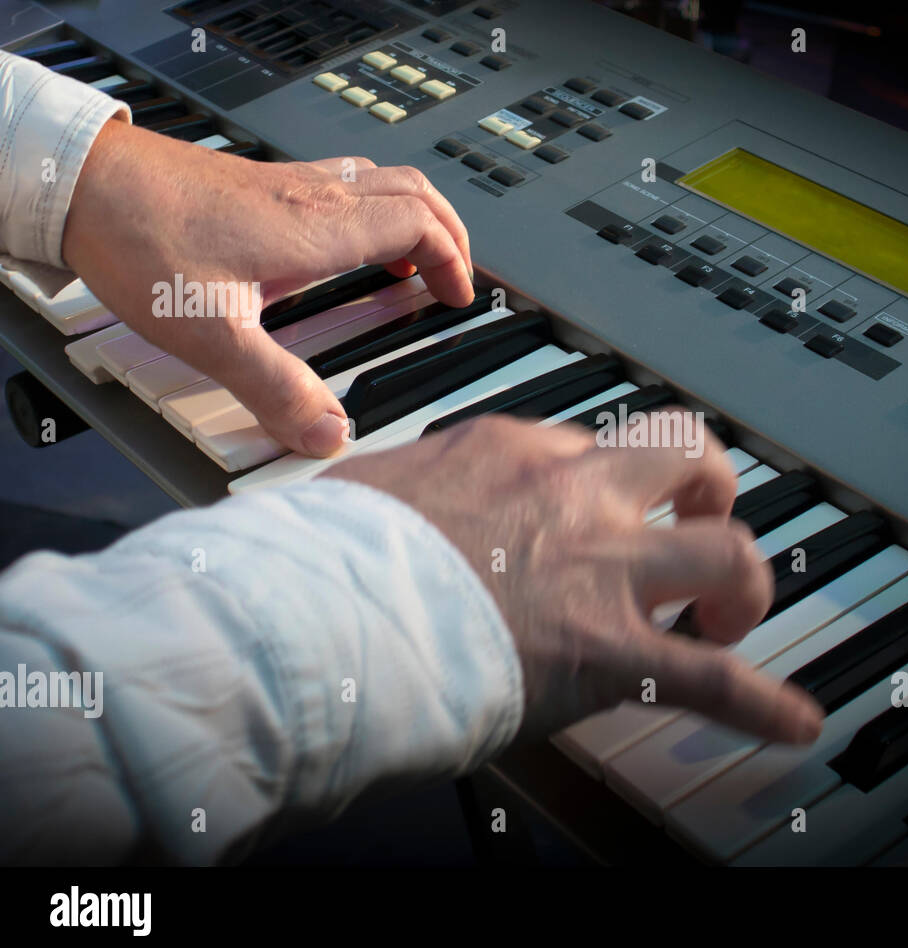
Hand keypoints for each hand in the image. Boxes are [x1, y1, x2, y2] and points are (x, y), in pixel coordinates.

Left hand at [62, 119, 473, 456]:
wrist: (79, 180)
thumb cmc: (139, 237)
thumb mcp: (212, 334)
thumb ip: (276, 389)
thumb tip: (329, 433)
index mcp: (319, 227)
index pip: (420, 225)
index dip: (452, 261)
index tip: (455, 297)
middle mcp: (313, 196)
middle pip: (414, 192)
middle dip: (447, 234)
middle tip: (451, 274)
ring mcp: (287, 182)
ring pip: (381, 181)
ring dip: (411, 218)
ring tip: (412, 258)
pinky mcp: (260, 182)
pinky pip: (342, 184)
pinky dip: (369, 211)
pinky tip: (340, 242)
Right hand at [326, 414, 824, 742]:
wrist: (314, 621)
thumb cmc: (322, 563)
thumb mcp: (368, 490)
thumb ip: (409, 490)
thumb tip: (396, 504)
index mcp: (509, 451)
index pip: (591, 447)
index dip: (608, 484)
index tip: (599, 512)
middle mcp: (574, 496)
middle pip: (684, 455)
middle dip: (706, 488)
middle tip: (695, 526)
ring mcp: (604, 571)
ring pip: (726, 552)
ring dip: (742, 587)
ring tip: (725, 621)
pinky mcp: (612, 655)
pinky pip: (715, 681)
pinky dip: (764, 705)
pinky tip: (796, 723)